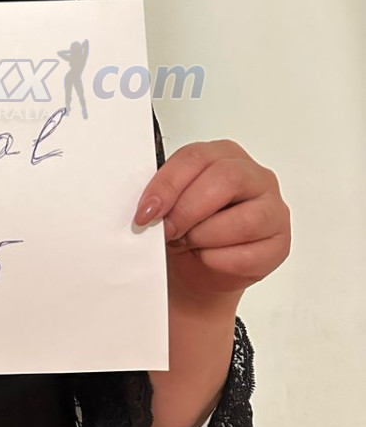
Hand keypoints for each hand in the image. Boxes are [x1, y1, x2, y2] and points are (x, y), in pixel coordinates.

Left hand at [133, 140, 290, 305]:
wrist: (195, 270)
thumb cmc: (183, 230)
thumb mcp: (167, 206)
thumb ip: (162, 198)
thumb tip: (148, 207)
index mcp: (223, 155)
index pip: (196, 157)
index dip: (167, 185)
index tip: (146, 212)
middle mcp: (254, 176)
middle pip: (226, 179)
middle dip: (187, 210)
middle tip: (166, 231)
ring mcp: (273, 209)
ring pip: (244, 220)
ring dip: (205, 237)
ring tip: (187, 245)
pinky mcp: (280, 243)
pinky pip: (252, 254)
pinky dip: (219, 261)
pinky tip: (206, 258)